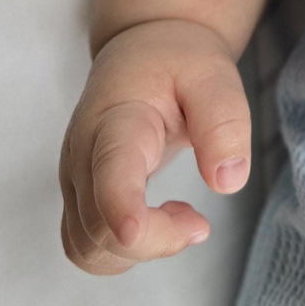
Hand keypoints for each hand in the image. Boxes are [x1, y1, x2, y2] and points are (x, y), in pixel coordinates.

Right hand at [59, 18, 251, 274]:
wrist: (143, 52)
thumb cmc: (178, 62)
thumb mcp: (213, 74)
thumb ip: (223, 122)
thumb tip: (229, 182)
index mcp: (117, 118)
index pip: (110, 167)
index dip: (117, 205)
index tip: (134, 231)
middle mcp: (82, 156)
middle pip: (98, 226)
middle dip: (153, 240)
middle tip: (201, 223)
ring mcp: (75, 181)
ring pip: (88, 248)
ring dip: (139, 251)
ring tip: (185, 218)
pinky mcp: (80, 198)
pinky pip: (88, 248)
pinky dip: (125, 252)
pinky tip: (162, 222)